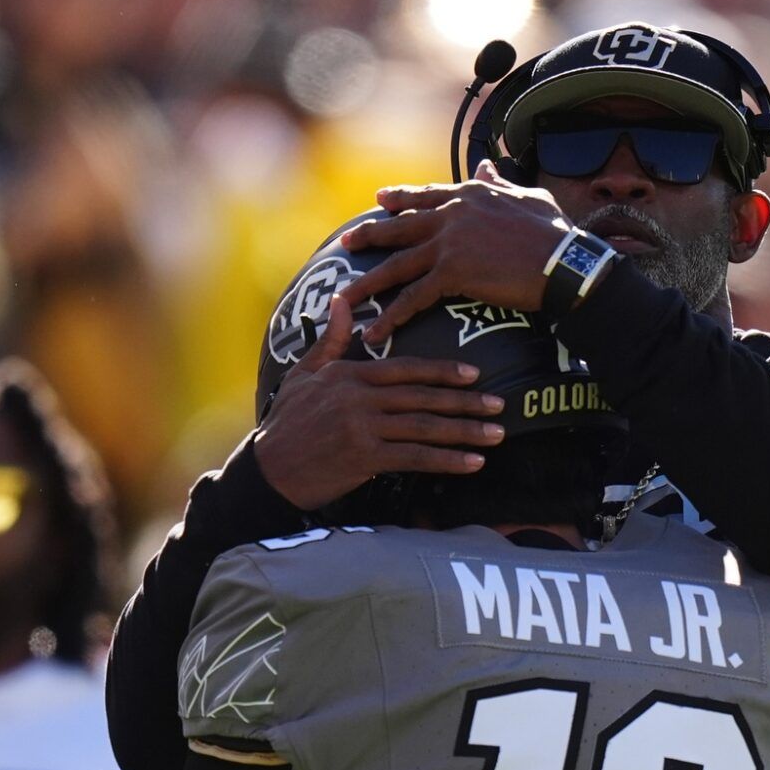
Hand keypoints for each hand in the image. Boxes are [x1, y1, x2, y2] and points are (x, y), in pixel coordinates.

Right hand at [253, 292, 505, 510]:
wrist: (269, 469)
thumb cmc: (288, 422)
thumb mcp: (305, 374)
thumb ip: (331, 340)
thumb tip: (341, 300)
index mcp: (349, 375)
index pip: (405, 369)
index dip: (442, 371)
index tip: (474, 374)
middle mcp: (359, 398)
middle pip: (423, 397)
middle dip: (465, 402)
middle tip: (499, 405)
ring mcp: (362, 428)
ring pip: (424, 427)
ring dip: (465, 432)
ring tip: (496, 435)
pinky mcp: (364, 458)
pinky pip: (415, 458)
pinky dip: (446, 461)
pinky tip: (472, 464)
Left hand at [338, 161, 572, 344]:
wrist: (563, 262)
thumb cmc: (554, 233)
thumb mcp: (527, 196)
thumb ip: (500, 182)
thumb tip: (487, 165)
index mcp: (468, 194)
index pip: (425, 195)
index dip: (400, 198)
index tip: (379, 200)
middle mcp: (451, 214)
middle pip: (399, 226)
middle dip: (369, 235)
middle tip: (345, 242)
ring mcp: (448, 244)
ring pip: (396, 264)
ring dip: (367, 284)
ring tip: (344, 299)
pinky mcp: (451, 274)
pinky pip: (412, 298)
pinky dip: (392, 317)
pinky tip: (375, 333)